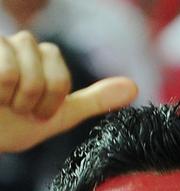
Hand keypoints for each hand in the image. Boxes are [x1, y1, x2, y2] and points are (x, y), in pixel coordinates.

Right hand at [0, 32, 135, 152]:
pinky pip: (3, 69)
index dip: (52, 97)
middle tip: (17, 109)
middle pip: (42, 58)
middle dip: (35, 95)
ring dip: (15, 94)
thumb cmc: (9, 126)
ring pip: (22, 63)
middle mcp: (14, 46)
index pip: (58, 66)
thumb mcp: (58, 115)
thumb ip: (94, 100)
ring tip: (0, 103)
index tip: (37, 114)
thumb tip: (135, 87)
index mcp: (37, 57)